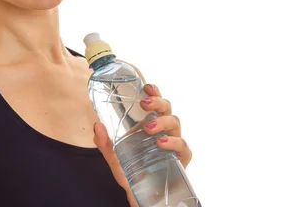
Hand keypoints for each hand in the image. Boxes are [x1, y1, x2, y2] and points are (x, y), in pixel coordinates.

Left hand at [92, 83, 192, 205]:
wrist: (142, 196)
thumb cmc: (132, 173)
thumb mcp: (115, 158)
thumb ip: (105, 144)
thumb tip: (98, 126)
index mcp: (149, 124)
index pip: (154, 103)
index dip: (154, 92)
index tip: (146, 86)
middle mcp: (164, 130)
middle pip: (167, 107)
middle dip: (158, 102)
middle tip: (144, 104)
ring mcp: (174, 143)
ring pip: (176, 122)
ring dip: (163, 121)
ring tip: (149, 128)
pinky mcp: (181, 158)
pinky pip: (184, 146)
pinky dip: (174, 142)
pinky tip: (161, 143)